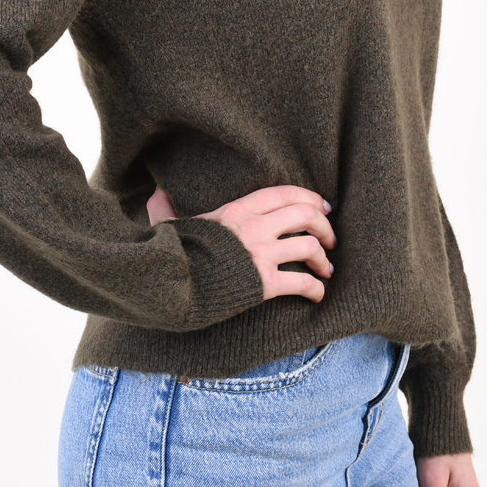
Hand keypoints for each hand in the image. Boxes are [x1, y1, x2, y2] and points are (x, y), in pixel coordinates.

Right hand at [146, 182, 335, 303]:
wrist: (168, 285)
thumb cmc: (168, 254)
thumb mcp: (170, 224)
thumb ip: (167, 208)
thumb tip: (156, 191)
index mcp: (236, 209)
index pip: (283, 193)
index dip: (309, 197)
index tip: (323, 206)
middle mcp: (254, 227)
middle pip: (305, 215)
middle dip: (324, 226)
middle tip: (330, 239)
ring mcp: (261, 255)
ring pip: (309, 247)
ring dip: (323, 259)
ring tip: (326, 270)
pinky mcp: (264, 283)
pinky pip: (302, 283)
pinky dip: (315, 289)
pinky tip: (317, 295)